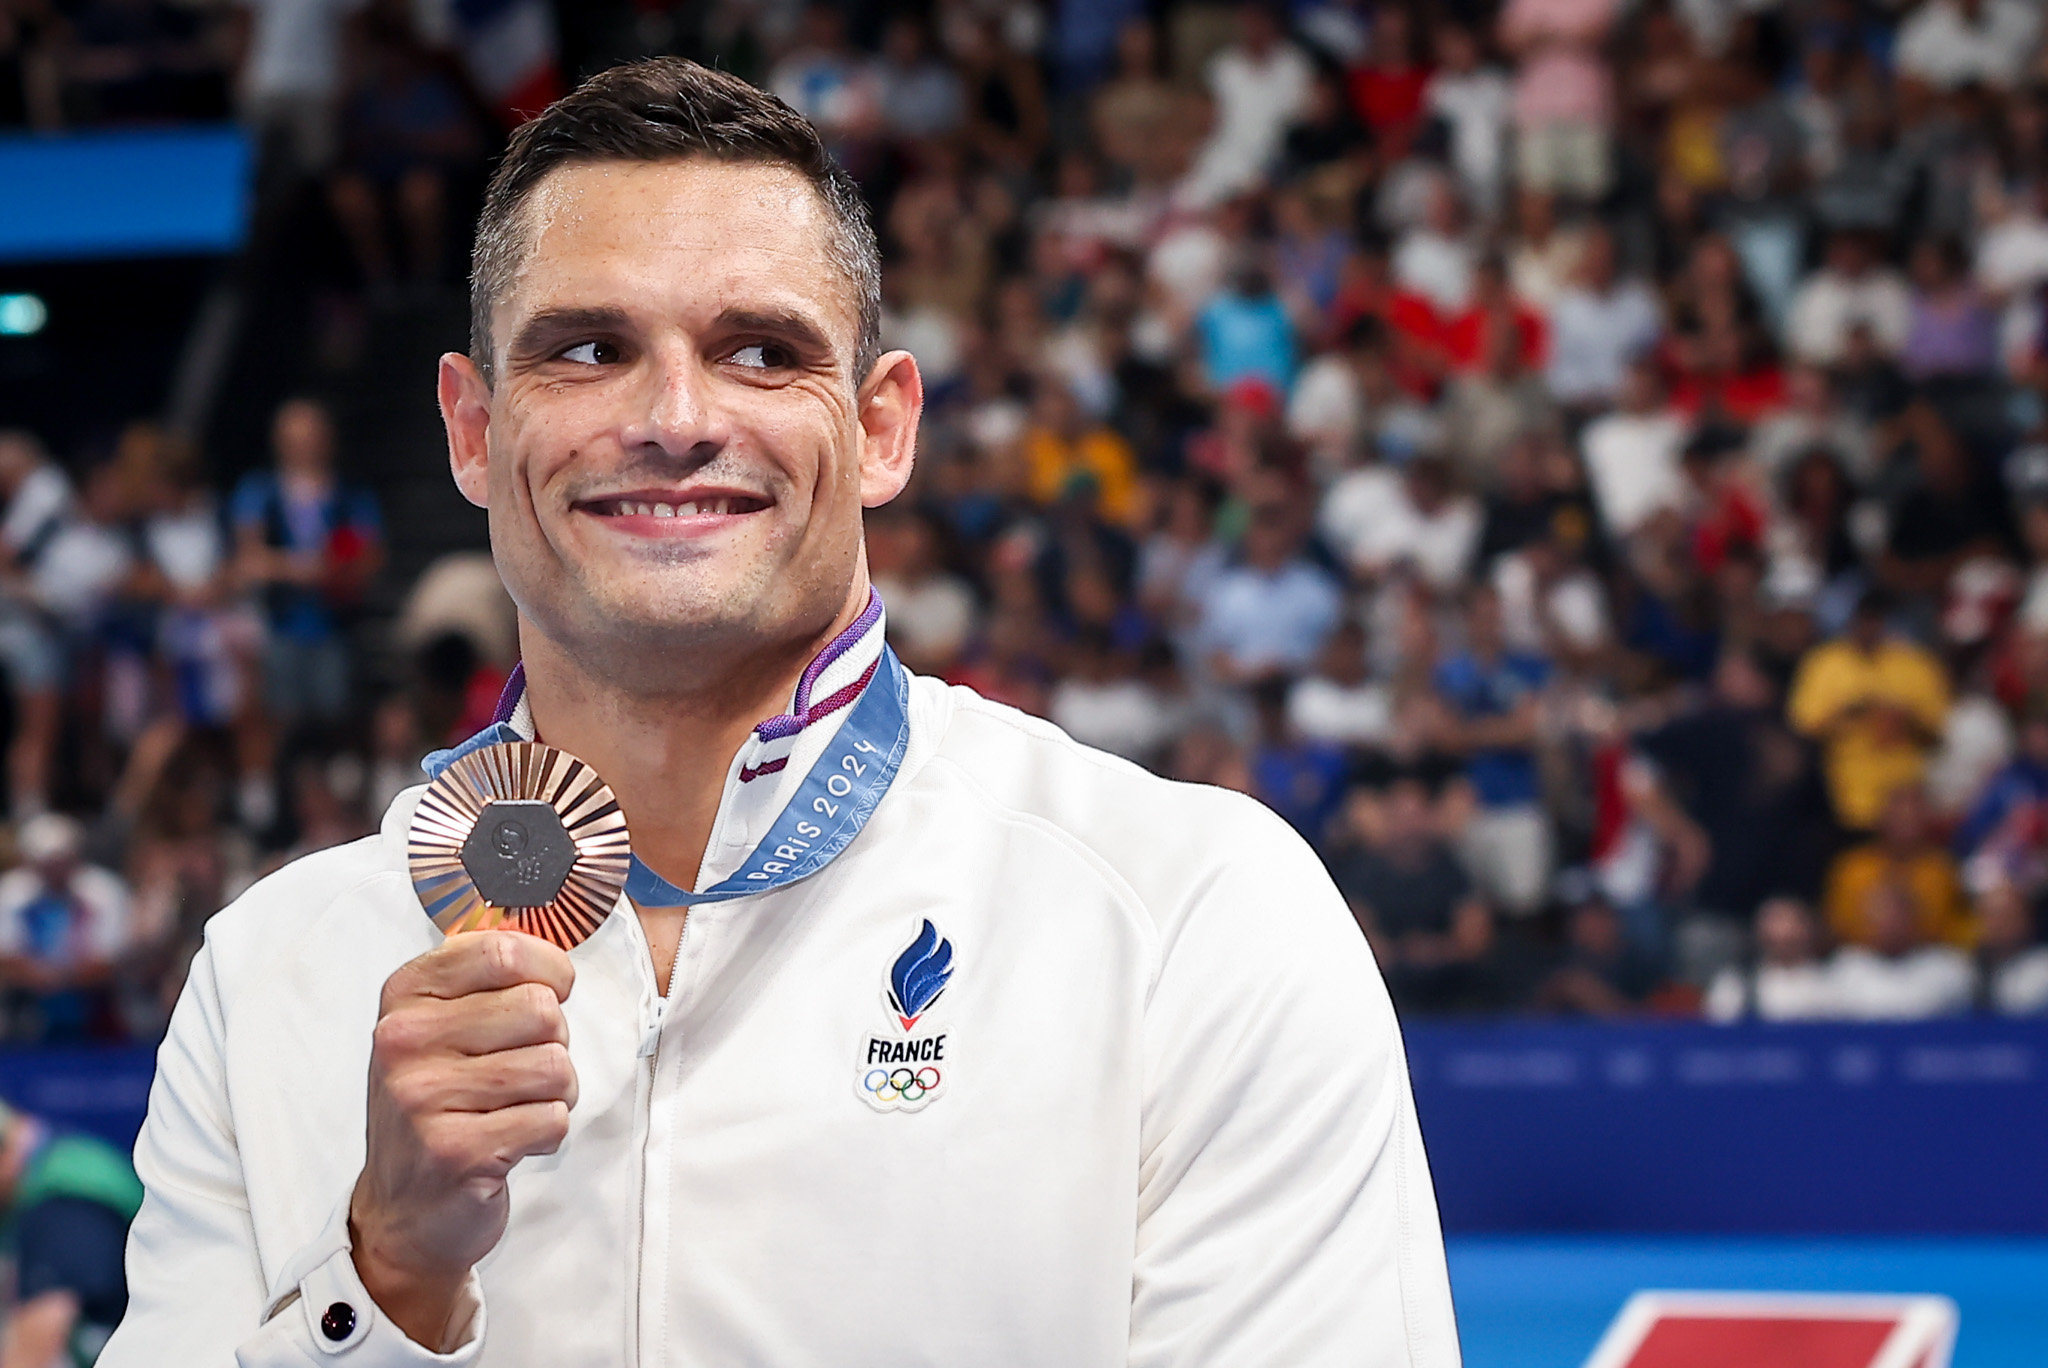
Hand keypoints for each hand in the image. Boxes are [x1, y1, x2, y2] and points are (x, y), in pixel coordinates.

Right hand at [349, 931, 576, 1348]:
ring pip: (554, 1066)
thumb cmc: (439, 1104)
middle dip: (554, 1043)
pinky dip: (549, 1132)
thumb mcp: (441, 1026)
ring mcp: (422, 1097)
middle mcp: (403, 1040)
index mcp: (404, 995)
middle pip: (541, 1009)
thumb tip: (547, 921)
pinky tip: (513, 1141)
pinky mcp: (454, 1151)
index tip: (552, 991)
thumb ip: (487, 974)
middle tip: (522, 1071)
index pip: (503, 950)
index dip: (550, 970)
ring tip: (518, 1108)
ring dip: (556, 1093)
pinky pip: (552, 1119)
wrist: (404, 1210)